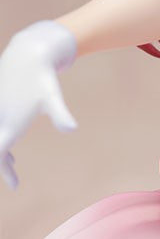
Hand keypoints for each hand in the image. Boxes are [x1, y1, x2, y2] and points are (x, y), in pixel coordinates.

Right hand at [0, 20, 77, 188]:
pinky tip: (10, 137)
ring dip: (1, 152)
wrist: (29, 53)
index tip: (15, 186)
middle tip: (14, 179)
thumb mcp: (52, 97)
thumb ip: (60, 114)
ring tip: (12, 162)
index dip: (5, 173)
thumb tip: (72, 129)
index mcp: (8, 125)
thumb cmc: (43, 78)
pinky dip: (1, 136)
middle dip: (2, 166)